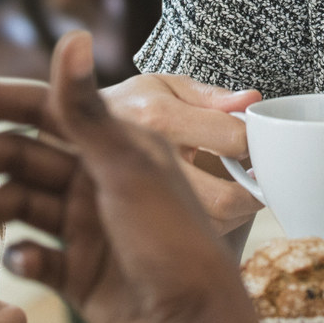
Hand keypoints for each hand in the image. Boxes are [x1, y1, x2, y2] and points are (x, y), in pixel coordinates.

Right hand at [0, 32, 263, 322]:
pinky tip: (17, 263)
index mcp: (114, 144)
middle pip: (16, 157)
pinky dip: (20, 257)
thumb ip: (87, 110)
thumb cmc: (174, 244)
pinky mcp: (81, 273)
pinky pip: (36, 256)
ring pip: (19, 205)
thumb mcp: (128, 169)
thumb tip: (71, 36)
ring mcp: (87, 227)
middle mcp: (98, 179)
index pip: (36, 108)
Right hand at [103, 73, 263, 237]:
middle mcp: (150, 162)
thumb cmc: (123, 108)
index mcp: (158, 117)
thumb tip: (252, 99)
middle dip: (252, 191)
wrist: (67, 137)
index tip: (255, 143)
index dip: (254, 142)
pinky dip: (210, 227)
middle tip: (256, 180)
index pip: (233, 139)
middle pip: (225, 197)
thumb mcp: (161, 85)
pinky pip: (187, 237)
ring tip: (236, 192)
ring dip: (236, 214)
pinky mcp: (135, 223)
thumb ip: (208, 95)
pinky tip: (209, 207)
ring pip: (210, 225)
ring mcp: (141, 199)